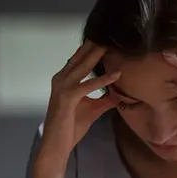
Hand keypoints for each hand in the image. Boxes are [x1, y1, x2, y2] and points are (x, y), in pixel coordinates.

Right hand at [39, 41, 120, 163]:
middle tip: (110, 32)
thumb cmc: (71, 127)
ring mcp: (62, 87)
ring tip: (112, 44)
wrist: (57, 144)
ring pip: (83, 67)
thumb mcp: (93, 109)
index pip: (79, 59)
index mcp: (64, 79)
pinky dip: (103, 80)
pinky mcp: (68, 97)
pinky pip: (88, 85)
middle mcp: (61, 79)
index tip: (106, 38)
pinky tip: (116, 75)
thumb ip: (105, 99)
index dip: (92, 48)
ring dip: (98, 55)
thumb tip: (120, 94)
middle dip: (95, 45)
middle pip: (81, 57)